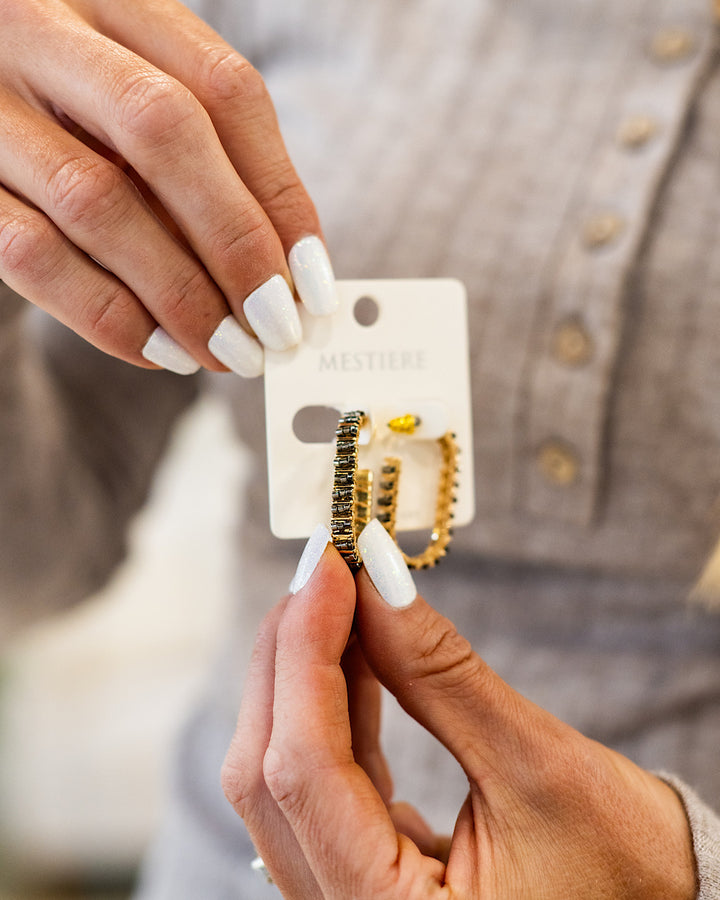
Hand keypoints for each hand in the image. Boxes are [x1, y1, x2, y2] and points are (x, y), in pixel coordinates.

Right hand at [0, 0, 336, 375]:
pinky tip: (161, 351)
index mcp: (115, 4)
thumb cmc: (77, 118)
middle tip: (277, 328)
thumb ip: (207, 161)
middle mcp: (45, 33)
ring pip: (96, 201)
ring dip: (180, 294)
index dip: (280, 193)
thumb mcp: (141, 104)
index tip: (313, 281)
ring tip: (230, 352)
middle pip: (163, 131)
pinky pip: (32, 256)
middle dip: (235, 244)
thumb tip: (289, 274)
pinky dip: (109, 315)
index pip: (224, 88)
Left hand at [223, 521, 696, 898]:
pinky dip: (332, 708)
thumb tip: (377, 585)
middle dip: (292, 655)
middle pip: (270, 772)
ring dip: (307, 675)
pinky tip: (355, 652)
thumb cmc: (621, 869)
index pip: (304, 767)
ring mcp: (347, 898)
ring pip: (284, 773)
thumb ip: (441, 676)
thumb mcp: (538, 766)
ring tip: (342, 598)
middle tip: (329, 571)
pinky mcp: (362, 871)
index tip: (330, 568)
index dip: (306, 652)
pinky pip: (320, 779)